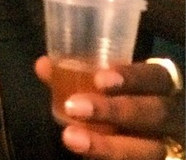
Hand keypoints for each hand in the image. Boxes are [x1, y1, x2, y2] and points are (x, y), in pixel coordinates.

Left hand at [36, 56, 184, 158]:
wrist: (148, 133)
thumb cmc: (123, 97)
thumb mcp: (107, 82)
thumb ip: (76, 73)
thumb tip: (43, 65)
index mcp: (162, 86)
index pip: (154, 76)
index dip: (131, 77)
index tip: (99, 79)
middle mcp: (172, 116)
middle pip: (153, 113)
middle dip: (114, 111)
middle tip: (74, 107)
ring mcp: (169, 146)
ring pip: (149, 150)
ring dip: (107, 145)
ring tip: (70, 138)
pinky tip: (85, 158)